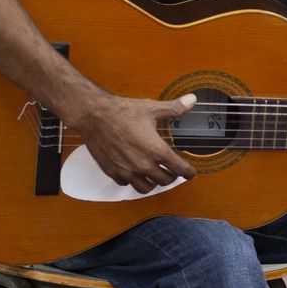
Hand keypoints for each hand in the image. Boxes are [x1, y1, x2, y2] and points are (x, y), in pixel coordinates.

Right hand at [71, 92, 197, 192]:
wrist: (94, 115)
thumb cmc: (121, 111)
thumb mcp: (152, 108)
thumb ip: (174, 108)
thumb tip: (192, 100)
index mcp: (157, 150)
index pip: (180, 169)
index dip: (188, 172)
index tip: (190, 173)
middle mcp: (143, 164)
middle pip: (165, 181)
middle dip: (171, 176)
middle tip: (171, 170)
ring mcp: (128, 170)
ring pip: (147, 187)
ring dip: (153, 182)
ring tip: (154, 174)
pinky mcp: (113, 172)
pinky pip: (127, 184)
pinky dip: (133, 180)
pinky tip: (134, 171)